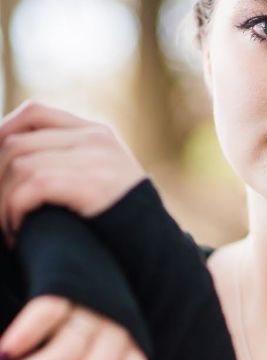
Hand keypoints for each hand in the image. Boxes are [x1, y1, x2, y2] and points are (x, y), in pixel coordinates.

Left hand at [0, 99, 146, 246]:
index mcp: (96, 133)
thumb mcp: (102, 179)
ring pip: (21, 165)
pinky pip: (34, 186)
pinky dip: (15, 210)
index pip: (35, 112)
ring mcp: (96, 160)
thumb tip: (16, 157)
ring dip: (3, 201)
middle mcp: (95, 140)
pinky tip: (17, 231)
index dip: (3, 129)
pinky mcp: (93, 185)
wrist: (158, 246)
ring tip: (6, 225)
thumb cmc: (122, 221)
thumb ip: (71, 162)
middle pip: (19, 143)